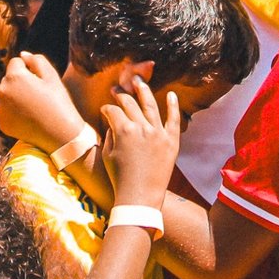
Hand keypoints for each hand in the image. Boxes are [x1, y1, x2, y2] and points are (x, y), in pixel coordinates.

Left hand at [0, 52, 86, 149]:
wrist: (59, 134)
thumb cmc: (58, 102)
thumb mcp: (52, 76)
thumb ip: (36, 60)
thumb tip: (22, 55)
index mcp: (14, 76)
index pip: (16, 62)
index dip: (30, 69)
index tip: (40, 82)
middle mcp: (2, 91)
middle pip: (9, 78)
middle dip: (20, 82)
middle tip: (38, 95)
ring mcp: (0, 108)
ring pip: (6, 94)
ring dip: (16, 96)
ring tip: (34, 107)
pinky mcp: (1, 122)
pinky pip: (5, 109)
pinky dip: (13, 111)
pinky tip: (28, 117)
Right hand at [100, 77, 179, 209]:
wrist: (140, 197)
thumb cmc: (119, 178)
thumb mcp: (107, 154)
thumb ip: (110, 134)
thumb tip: (113, 122)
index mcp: (123, 130)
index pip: (113, 111)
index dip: (106, 109)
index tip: (104, 110)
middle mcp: (142, 127)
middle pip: (130, 104)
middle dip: (121, 95)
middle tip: (117, 90)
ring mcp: (158, 133)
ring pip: (151, 105)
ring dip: (143, 90)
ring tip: (139, 81)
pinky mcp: (171, 141)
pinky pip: (174, 120)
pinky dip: (173, 106)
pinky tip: (172, 94)